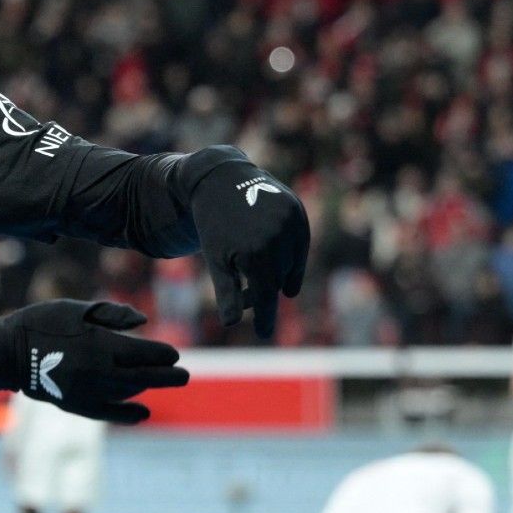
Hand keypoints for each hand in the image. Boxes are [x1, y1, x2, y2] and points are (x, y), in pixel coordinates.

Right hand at [7, 301, 188, 423]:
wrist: (5, 353)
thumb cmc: (40, 324)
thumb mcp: (75, 309)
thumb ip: (111, 314)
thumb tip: (142, 322)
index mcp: (101, 345)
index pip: (144, 353)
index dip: (163, 355)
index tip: (173, 355)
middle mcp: (99, 372)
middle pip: (143, 377)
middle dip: (167, 377)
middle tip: (184, 377)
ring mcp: (87, 392)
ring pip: (127, 393)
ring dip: (145, 388)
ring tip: (154, 382)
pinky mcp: (75, 405)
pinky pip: (107, 413)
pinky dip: (127, 414)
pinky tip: (142, 413)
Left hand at [190, 158, 309, 339]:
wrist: (219, 178)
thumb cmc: (212, 224)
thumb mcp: (216, 261)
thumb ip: (227, 292)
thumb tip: (231, 323)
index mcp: (255, 254)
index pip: (266, 296)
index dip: (265, 317)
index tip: (263, 334)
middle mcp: (278, 238)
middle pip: (278, 281)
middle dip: (262, 291)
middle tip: (246, 295)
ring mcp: (290, 222)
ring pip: (291, 263)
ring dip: (277, 273)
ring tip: (255, 269)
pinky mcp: (298, 210)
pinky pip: (300, 244)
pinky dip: (291, 256)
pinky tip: (278, 263)